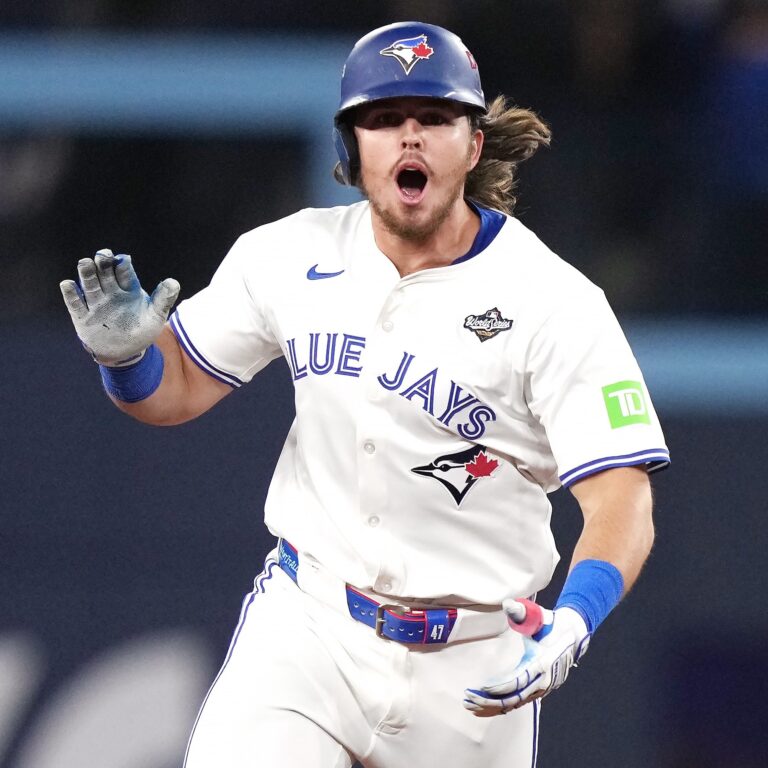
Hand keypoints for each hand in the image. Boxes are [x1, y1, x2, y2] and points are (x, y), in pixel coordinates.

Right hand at [60, 249, 179, 365]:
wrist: (125, 353)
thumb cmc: (142, 330)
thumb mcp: (156, 316)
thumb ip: (163, 299)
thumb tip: (173, 282)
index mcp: (129, 289)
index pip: (125, 273)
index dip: (123, 265)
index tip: (123, 260)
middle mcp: (111, 292)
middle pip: (105, 274)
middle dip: (103, 264)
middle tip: (103, 255)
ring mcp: (96, 303)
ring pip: (90, 284)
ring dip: (87, 273)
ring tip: (85, 262)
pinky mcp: (83, 317)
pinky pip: (75, 304)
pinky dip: (71, 294)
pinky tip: (68, 284)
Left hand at [463, 599, 589, 715]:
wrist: (574, 634)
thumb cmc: (552, 624)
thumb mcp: (539, 615)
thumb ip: (522, 612)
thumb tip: (507, 604)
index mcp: (543, 663)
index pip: (518, 682)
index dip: (500, 688)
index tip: (482, 688)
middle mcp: (544, 680)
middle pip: (515, 698)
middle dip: (490, 701)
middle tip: (468, 699)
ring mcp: (543, 688)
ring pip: (516, 703)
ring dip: (493, 706)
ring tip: (470, 706)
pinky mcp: (540, 690)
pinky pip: (520, 702)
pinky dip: (503, 707)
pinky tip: (486, 707)